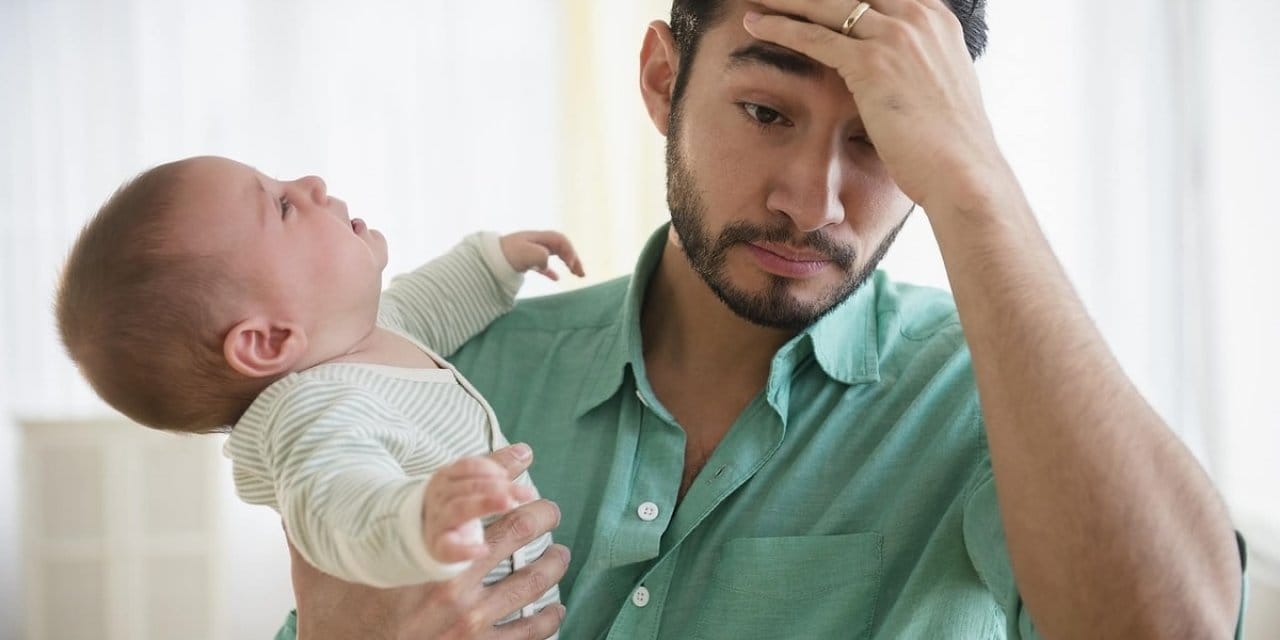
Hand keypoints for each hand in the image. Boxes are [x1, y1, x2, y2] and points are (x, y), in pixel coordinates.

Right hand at [288, 445, 568, 639]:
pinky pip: (532, 631)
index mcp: (422, 557)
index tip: (522, 458)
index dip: (504, 471)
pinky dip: (549, 616)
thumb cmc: (335, 627)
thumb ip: (313, 533)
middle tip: (547, 508)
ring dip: (553, 563)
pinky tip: (553, 608)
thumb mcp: (318, 573)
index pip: (475, 498)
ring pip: (535, 580)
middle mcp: (456, 587)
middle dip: (540, 513)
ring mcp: (473, 623)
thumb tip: (292, 502)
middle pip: (520, 531)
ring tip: (559, 554)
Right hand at [423, 454, 537, 563]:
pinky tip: (484, 550)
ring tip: (509, 503)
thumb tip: (525, 451)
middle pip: (468, 487)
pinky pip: (448, 548)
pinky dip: (464, 550)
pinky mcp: (439, 548)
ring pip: (459, 509)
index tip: (508, 475)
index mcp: (447, 478)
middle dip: (497, 487)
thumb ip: (498, 467)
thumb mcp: (472, 483)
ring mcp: (438, 522)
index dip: (489, 468)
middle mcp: (440, 497)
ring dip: (484, 504)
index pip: (466, 467)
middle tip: (527, 492)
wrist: (421, 537)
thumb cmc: (453, 505)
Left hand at [499, 230, 585, 280]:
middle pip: (561, 247)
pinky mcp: (524, 261)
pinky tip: (556, 279)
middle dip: (573, 258)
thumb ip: (542, 257)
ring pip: (554, 255)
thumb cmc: (506, 255)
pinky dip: (551, 271)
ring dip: (567, 263)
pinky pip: (542, 264)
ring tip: (576, 274)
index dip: (570, 252)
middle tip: (581, 273)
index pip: (561, 240)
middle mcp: (535, 242)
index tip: (571, 266)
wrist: (486, 260)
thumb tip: (547, 265)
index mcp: (538, 238)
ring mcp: (530, 251)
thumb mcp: (527, 254)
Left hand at [742, 0, 1007, 212]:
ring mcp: (896, 36)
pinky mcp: (872, 62)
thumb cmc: (948, 142)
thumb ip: (916, 61)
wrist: (962, 171)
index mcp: (935, 17)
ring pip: (827, 5)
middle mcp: (918, 16)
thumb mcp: (939, 84)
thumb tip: (895, 67)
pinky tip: (754, 24)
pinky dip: (780, 28)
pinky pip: (815, 37)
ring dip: (786, 0)